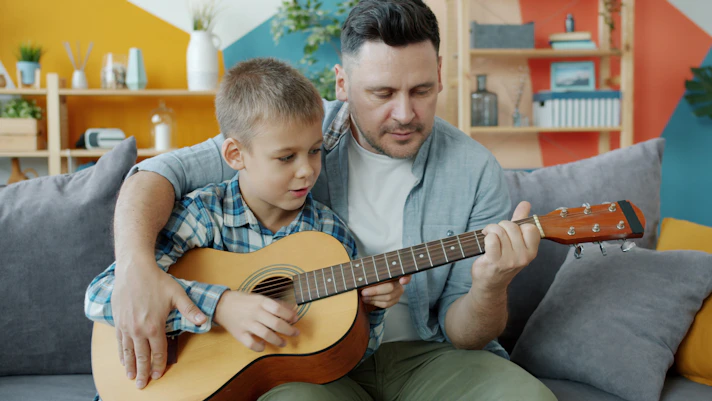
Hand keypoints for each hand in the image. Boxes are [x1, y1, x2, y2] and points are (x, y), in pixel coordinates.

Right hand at [112, 257, 206, 388]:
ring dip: (130, 366)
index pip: (158, 352)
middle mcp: (138, 330)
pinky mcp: (118, 321)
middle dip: (143, 373)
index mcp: (154, 326)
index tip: (159, 375)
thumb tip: (204, 321)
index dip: (159, 365)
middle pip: (141, 356)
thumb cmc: (157, 280)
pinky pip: (119, 342)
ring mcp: (126, 326)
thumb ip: (190, 310)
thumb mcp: (177, 294)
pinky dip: (121, 354)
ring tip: (131, 378)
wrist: (133, 269)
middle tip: (142, 385)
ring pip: (128, 352)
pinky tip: (122, 360)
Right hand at [213, 291, 299, 351]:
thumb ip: (276, 303)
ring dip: (278, 341)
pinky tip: (264, 345)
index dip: (290, 315)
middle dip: (289, 330)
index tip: (296, 319)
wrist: (220, 304)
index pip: (278, 309)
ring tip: (284, 343)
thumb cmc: (243, 300)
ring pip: (266, 335)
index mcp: (260, 302)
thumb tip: (293, 310)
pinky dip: (259, 347)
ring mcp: (246, 324)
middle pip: (276, 324)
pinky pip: (251, 344)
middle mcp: (254, 313)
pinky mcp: (239, 334)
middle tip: (296, 333)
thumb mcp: (259, 297)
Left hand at [360, 276, 410, 308]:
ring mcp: (399, 291)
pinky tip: (367, 300)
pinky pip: (386, 304)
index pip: (407, 274)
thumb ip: (372, 271)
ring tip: (363, 296)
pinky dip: (375, 302)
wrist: (375, 281)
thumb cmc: (373, 273)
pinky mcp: (395, 299)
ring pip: (387, 298)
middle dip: (375, 291)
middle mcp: (401, 281)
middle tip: (363, 292)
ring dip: (373, 298)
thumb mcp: (373, 269)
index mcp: (397, 271)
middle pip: (390, 288)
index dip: (406, 278)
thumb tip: (362, 275)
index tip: (401, 281)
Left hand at [471, 201, 539, 293]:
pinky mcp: (495, 261)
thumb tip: (526, 203)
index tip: (510, 231)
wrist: (490, 283)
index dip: (518, 225)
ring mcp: (509, 260)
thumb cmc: (503, 258)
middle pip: (511, 226)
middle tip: (495, 233)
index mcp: (531, 251)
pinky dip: (486, 236)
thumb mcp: (515, 241)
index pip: (530, 228)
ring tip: (488, 236)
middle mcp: (523, 257)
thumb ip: (521, 220)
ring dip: (490, 229)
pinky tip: (484, 240)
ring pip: (499, 230)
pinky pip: (491, 238)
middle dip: (500, 225)